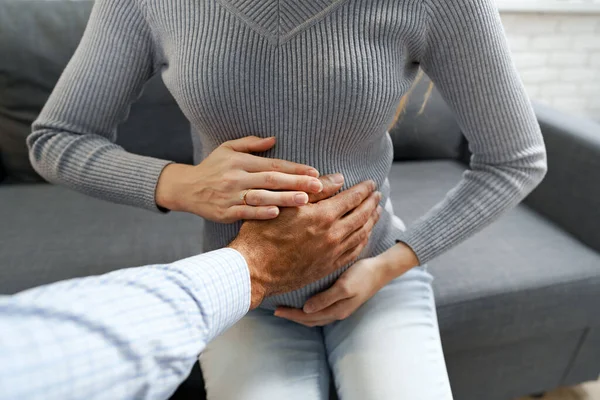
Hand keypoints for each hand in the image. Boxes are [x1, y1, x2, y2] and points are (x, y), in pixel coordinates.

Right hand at [155, 136, 322, 222]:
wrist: (186, 188)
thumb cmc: (212, 167)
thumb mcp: (228, 148)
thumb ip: (251, 143)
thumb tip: (274, 139)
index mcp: (240, 161)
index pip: (273, 164)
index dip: (294, 168)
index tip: (314, 172)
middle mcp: (236, 177)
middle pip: (271, 180)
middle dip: (297, 183)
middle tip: (319, 186)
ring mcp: (231, 195)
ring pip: (261, 196)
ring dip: (284, 198)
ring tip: (305, 201)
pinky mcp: (225, 212)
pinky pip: (246, 212)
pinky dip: (261, 212)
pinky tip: (278, 212)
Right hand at [229, 176, 382, 308]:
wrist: (255, 269)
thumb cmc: (263, 233)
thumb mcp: (285, 204)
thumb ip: (315, 191)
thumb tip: (339, 179)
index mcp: (323, 216)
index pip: (352, 198)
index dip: (363, 189)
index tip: (371, 183)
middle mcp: (333, 235)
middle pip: (361, 216)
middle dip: (371, 203)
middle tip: (378, 195)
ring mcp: (332, 253)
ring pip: (361, 234)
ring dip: (371, 221)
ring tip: (376, 212)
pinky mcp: (328, 267)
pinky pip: (353, 252)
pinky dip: (363, 241)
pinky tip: (364, 235)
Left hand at [274, 242, 418, 325]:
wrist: (380, 270)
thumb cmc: (362, 275)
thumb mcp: (344, 286)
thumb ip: (325, 298)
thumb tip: (306, 309)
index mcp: (337, 310)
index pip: (308, 317)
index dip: (291, 315)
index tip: (276, 310)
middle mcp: (337, 311)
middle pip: (310, 319)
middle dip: (293, 316)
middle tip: (276, 311)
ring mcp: (341, 307)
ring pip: (315, 316)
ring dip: (300, 315)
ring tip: (287, 309)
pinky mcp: (342, 300)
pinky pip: (321, 310)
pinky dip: (310, 310)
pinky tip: (305, 303)